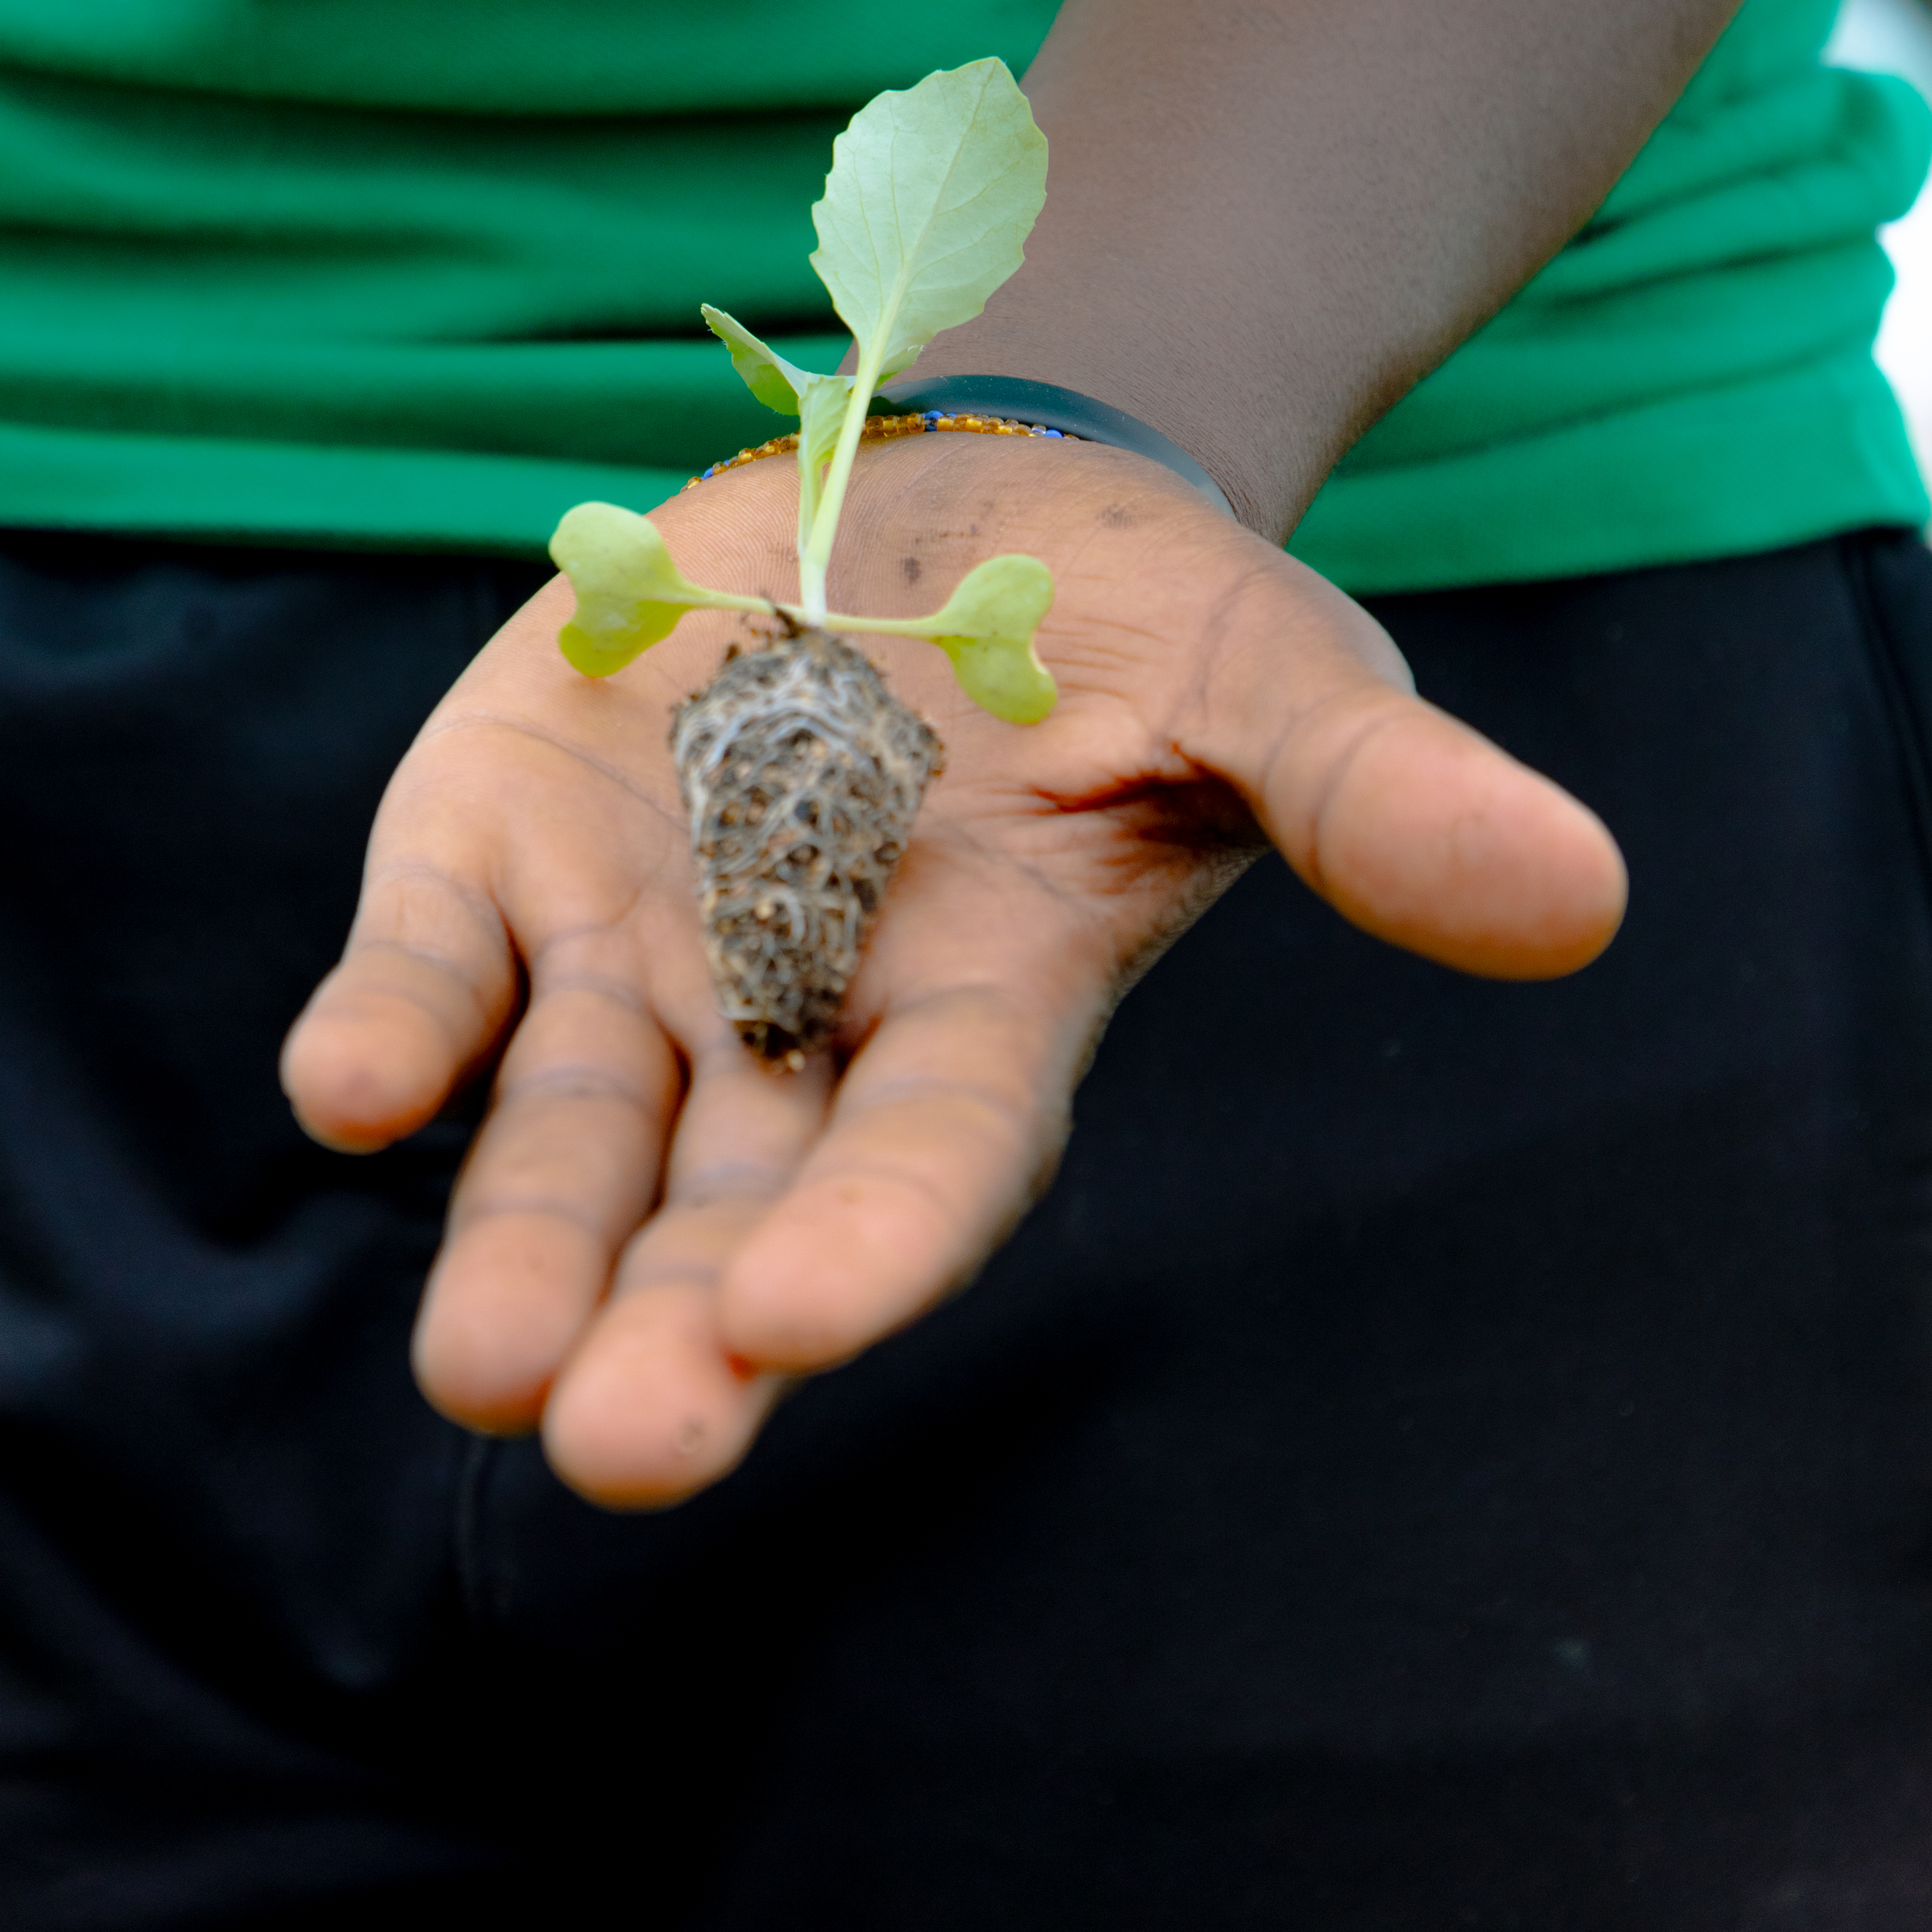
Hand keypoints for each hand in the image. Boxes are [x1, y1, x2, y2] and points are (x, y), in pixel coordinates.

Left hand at [281, 435, 1623, 1509]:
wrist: (946, 486)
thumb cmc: (1135, 612)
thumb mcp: (1266, 674)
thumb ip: (1379, 794)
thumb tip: (1582, 899)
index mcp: (984, 1005)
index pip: (937, 1151)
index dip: (877, 1237)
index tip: (801, 1321)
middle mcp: (797, 1023)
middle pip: (732, 1206)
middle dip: (675, 1328)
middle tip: (615, 1445)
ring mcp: (635, 951)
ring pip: (566, 1137)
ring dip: (520, 1248)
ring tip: (479, 1373)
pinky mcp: (500, 857)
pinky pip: (432, 971)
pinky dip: (393, 1027)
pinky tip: (349, 1089)